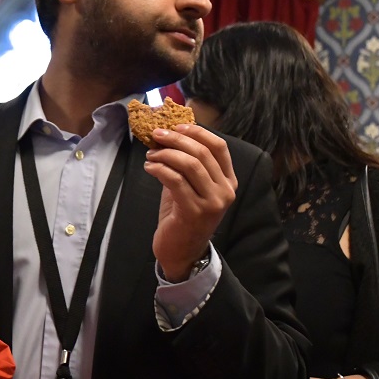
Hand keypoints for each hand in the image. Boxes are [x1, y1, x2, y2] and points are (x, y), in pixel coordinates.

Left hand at [142, 124, 236, 280]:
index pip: (219, 147)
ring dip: (166, 154)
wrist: (181, 252)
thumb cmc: (183, 216)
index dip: (198, 132)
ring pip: (190, 164)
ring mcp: (212, 202)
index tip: (177, 126)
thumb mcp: (190, 186)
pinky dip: (160, 169)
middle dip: (177, 139)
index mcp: (228, 181)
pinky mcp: (194, 211)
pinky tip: (149, 168)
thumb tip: (169, 134)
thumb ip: (186, 163)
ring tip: (150, 155)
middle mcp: (225, 191)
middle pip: (202, 152)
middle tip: (157, 135)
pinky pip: (175, 180)